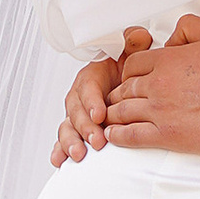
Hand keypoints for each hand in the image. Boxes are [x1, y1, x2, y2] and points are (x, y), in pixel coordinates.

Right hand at [51, 24, 149, 163]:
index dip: (92, 101)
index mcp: (92, 76)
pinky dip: (59, 151)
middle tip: (97, 141)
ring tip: (80, 154)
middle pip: (76, 111)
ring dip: (71, 141)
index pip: (88, 87)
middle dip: (85, 127)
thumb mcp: (132, 53)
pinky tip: (59, 161)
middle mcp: (80, 96)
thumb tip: (139, 37)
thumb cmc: (127, 70)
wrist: (127, 83)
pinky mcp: (78, 130)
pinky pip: (64, 140)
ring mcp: (77, 115)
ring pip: (68, 127)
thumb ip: (134, 44)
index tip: (100, 114)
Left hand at [104, 14, 199, 154]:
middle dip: (119, 94)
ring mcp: (160, 111)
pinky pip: (132, 135)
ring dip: (114, 114)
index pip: (132, 65)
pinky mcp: (167, 135)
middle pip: (124, 88)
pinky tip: (113, 135)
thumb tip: (171, 37)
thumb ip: (188, 28)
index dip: (128, 72)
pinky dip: (118, 135)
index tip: (129, 79)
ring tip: (109, 118)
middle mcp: (158, 84)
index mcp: (167, 60)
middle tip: (117, 100)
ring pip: (123, 111)